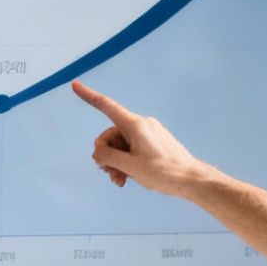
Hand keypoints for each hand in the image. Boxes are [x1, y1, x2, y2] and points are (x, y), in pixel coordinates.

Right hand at [72, 81, 215, 196]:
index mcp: (135, 125)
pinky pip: (132, 148)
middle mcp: (142, 124)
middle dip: (107, 155)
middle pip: (111, 135)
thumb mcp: (130, 167)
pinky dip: (127, 161)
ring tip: (121, 180)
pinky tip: (129, 177)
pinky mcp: (154, 141)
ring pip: (121, 144)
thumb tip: (98, 152)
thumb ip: (108, 157)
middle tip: (112, 175)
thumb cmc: (164, 173)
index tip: (75, 85)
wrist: (192, 179)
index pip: (106, 106)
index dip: (89, 96)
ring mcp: (149, 132)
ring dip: (117, 162)